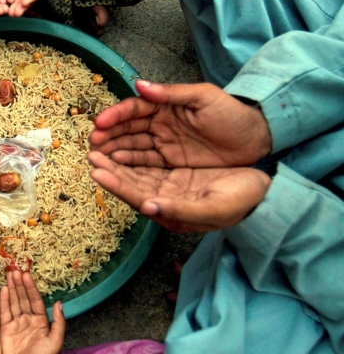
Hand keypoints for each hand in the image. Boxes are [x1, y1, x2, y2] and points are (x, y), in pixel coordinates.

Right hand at [0, 270, 63, 353]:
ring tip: (8, 274)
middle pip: (23, 297)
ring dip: (11, 288)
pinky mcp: (5, 329)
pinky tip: (2, 290)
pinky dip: (3, 301)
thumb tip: (59, 303)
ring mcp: (16, 323)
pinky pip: (4, 312)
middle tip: (15, 270)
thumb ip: (58, 322)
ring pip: (13, 302)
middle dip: (19, 284)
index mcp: (40, 320)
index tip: (26, 274)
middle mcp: (28, 319)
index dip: (31, 287)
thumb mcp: (55, 340)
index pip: (35, 299)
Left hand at [88, 150, 271, 232]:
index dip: (115, 184)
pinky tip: (122, 143)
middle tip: (90, 152)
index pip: (136, 196)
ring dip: (118, 159)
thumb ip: (179, 210)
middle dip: (109, 168)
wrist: (263, 192)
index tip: (96, 170)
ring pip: (137, 171)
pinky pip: (150, 161)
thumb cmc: (240, 201)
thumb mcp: (213, 208)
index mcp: (171, 211)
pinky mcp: (177, 172)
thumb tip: (147, 208)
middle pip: (131, 182)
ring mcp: (170, 185)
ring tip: (99, 146)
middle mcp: (166, 199)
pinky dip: (135, 153)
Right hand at [89, 80, 271, 167]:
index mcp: (166, 105)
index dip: (116, 116)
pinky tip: (115, 166)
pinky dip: (129, 164)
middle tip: (92, 144)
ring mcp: (164, 144)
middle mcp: (160, 124)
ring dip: (114, 150)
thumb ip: (171, 94)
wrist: (256, 140)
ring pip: (133, 146)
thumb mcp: (204, 98)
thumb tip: (139, 84)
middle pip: (128, 129)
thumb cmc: (232, 114)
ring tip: (97, 157)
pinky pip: (145, 163)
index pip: (134, 108)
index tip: (99, 123)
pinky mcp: (170, 162)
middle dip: (108, 135)